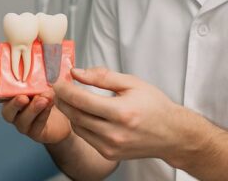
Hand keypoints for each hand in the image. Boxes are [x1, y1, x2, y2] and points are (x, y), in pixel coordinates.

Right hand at [0, 51, 72, 143]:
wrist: (73, 115)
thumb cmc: (59, 92)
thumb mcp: (53, 74)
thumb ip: (46, 61)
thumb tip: (47, 40)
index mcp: (15, 88)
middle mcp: (14, 104)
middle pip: (0, 99)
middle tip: (1, 83)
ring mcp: (22, 119)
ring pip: (16, 115)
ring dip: (26, 105)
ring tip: (40, 97)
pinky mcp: (34, 131)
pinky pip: (34, 124)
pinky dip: (41, 113)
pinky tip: (48, 104)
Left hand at [53, 67, 197, 161]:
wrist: (172, 134)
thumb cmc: (154, 106)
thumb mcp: (131, 83)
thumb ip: (102, 77)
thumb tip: (76, 72)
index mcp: (121, 112)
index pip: (81, 100)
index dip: (64, 88)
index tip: (56, 79)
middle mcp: (114, 133)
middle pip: (75, 115)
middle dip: (61, 99)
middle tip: (57, 86)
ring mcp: (111, 146)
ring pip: (77, 126)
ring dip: (68, 111)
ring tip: (68, 96)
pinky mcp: (109, 154)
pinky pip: (85, 136)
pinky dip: (79, 122)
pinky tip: (81, 111)